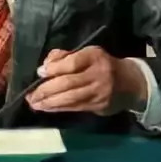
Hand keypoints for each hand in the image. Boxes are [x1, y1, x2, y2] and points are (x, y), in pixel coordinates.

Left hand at [27, 46, 147, 114]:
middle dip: (46, 90)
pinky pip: (75, 107)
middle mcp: (99, 74)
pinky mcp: (99, 106)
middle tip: (30, 95)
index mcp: (95, 56)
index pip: (72, 62)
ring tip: (34, 104)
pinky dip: (58, 108)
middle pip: (69, 83)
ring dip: (49, 102)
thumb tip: (44, 66)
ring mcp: (100, 92)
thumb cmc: (101, 65)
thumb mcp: (87, 53)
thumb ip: (65, 56)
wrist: (130, 83)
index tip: (39, 72)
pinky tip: (46, 108)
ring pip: (71, 98)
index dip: (54, 68)